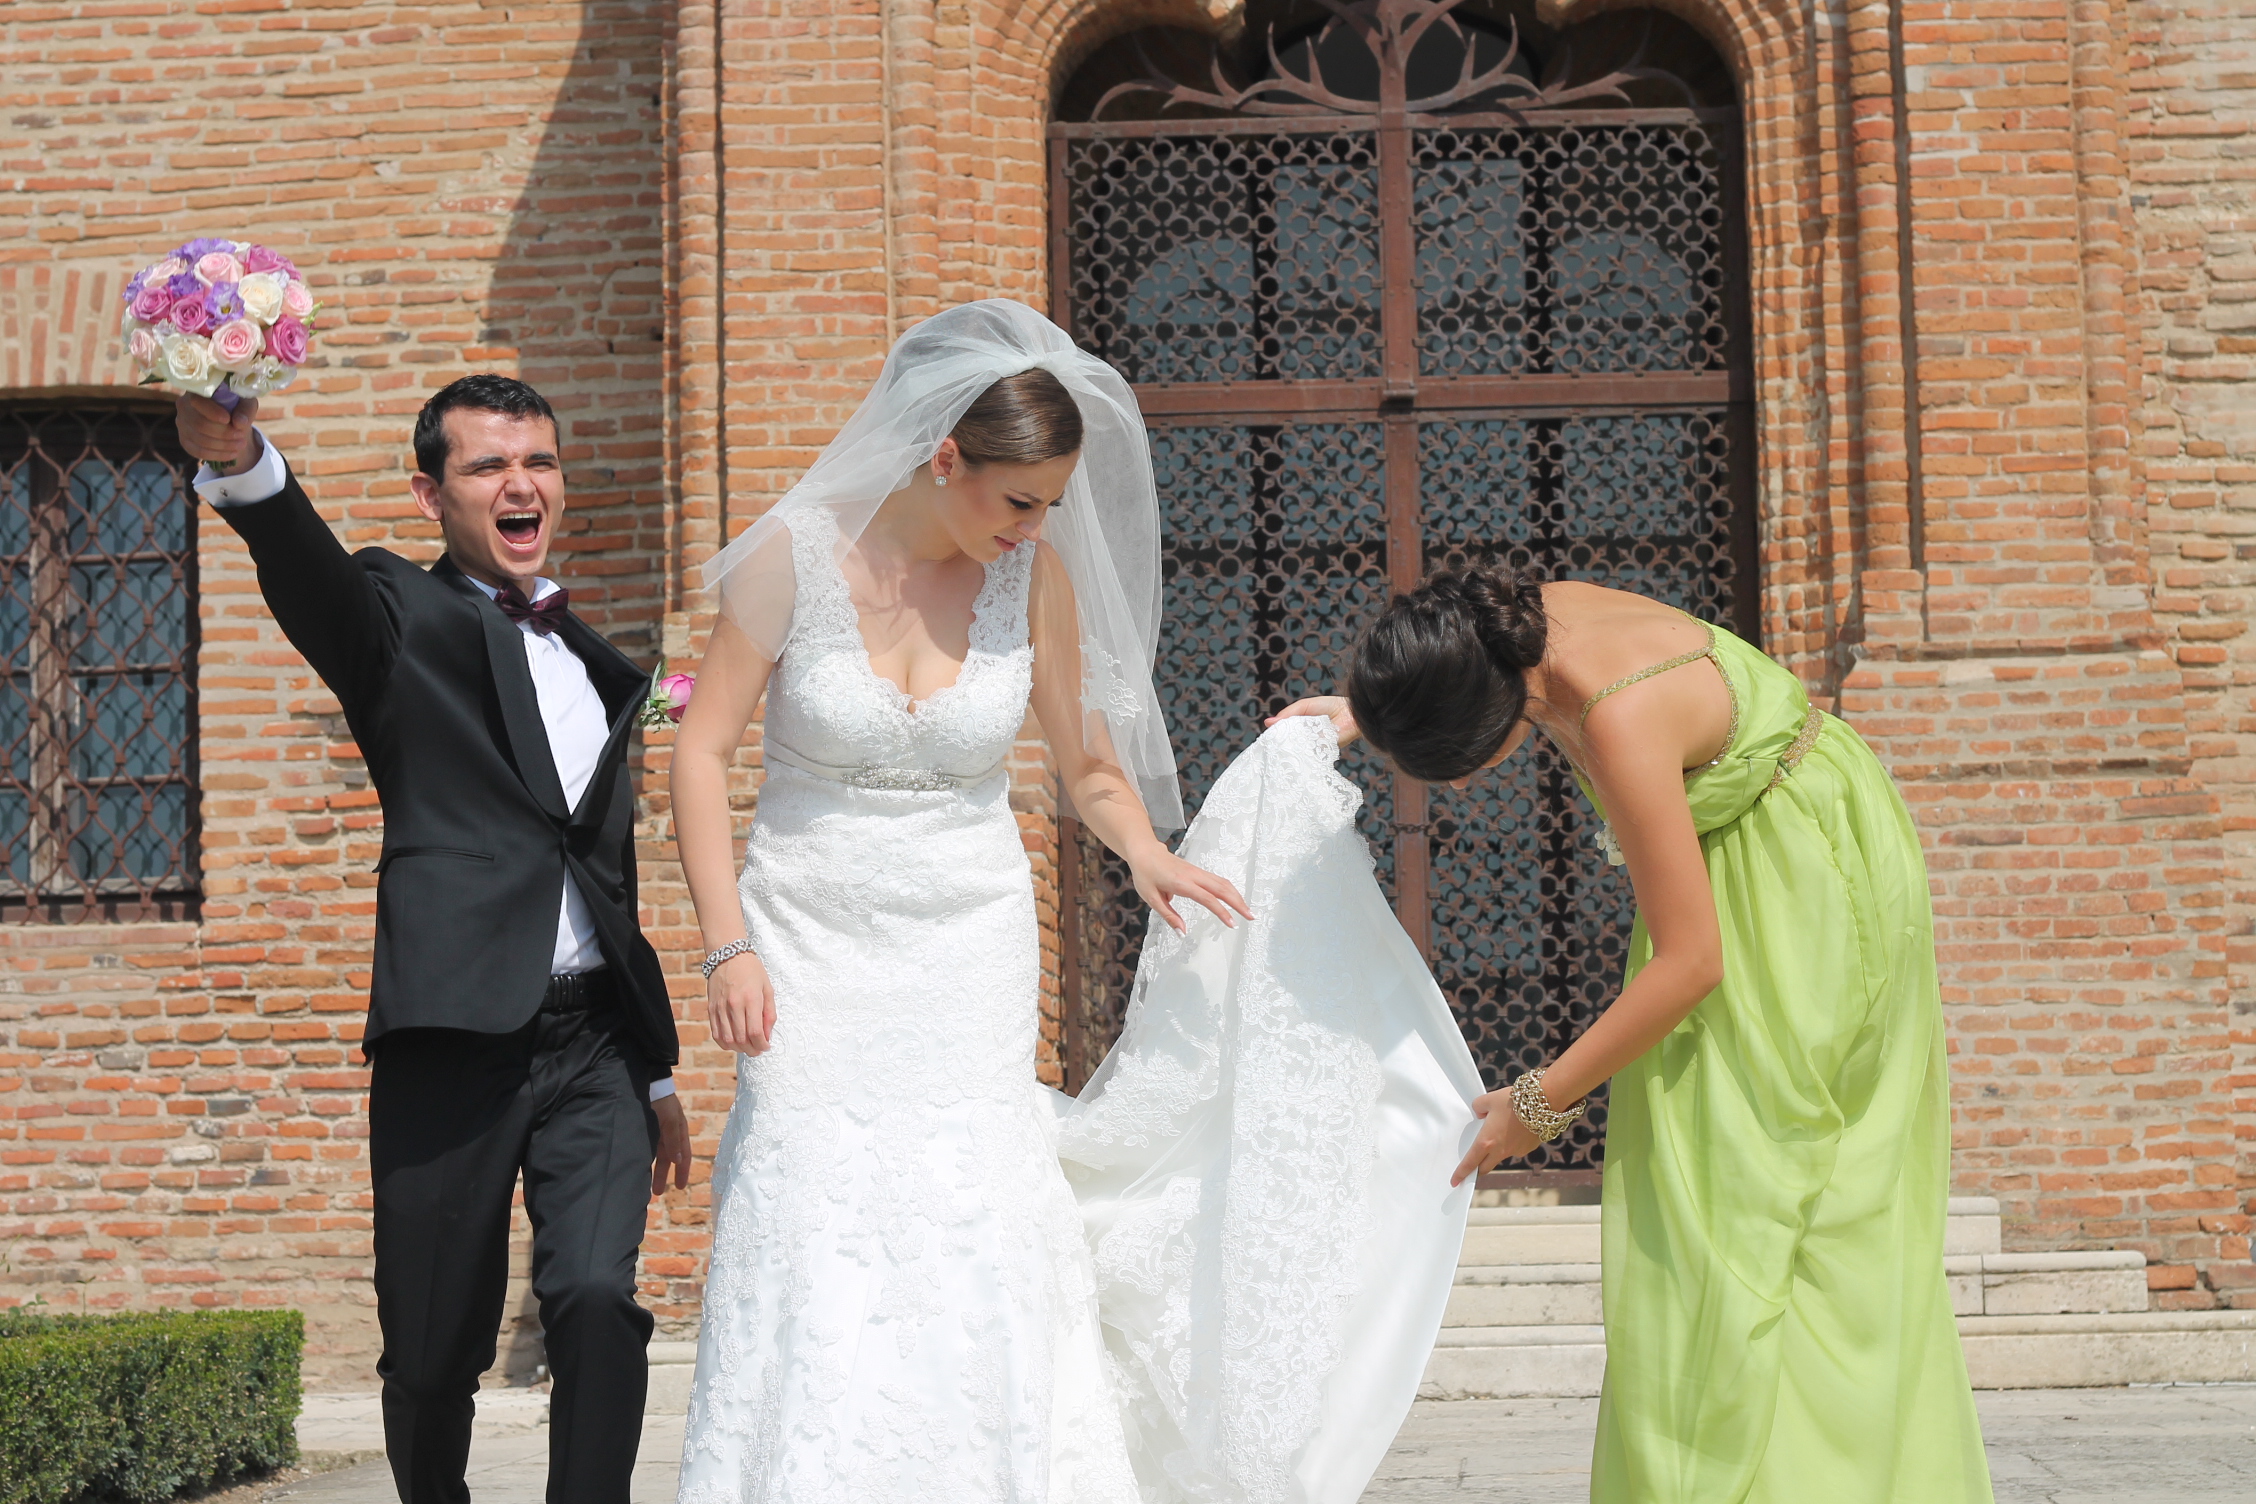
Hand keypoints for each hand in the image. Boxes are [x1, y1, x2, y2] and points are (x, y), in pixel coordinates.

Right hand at [174, 392, 261, 469]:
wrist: (230, 418)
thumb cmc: (237, 405)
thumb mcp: (246, 403)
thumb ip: (245, 410)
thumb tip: (239, 422)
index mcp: (196, 391)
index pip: (197, 401)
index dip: (212, 412)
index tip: (228, 419)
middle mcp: (183, 406)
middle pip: (200, 424)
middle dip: (224, 433)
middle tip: (241, 436)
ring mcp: (181, 423)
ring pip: (199, 440)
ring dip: (223, 445)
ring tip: (241, 445)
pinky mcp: (184, 439)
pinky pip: (197, 451)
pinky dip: (217, 455)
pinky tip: (232, 454)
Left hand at [650, 1091, 691, 1194]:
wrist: (648, 1083)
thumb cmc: (662, 1100)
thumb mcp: (670, 1120)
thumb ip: (673, 1140)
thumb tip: (678, 1160)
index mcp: (679, 1132)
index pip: (683, 1155)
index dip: (682, 1171)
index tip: (680, 1187)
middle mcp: (668, 1134)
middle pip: (667, 1159)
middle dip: (663, 1175)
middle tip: (657, 1192)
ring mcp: (656, 1131)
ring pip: (655, 1155)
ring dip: (652, 1170)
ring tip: (644, 1184)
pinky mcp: (643, 1129)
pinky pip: (645, 1148)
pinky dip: (643, 1159)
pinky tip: (638, 1167)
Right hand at [707, 949, 775, 1055]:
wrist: (728, 955)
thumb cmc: (752, 970)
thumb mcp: (767, 988)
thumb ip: (769, 1013)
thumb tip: (767, 1035)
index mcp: (750, 999)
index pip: (755, 1032)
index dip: (762, 1045)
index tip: (766, 1046)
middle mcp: (734, 1005)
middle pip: (741, 1039)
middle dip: (752, 1050)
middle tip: (758, 1050)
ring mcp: (720, 1008)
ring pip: (727, 1039)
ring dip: (739, 1048)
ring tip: (747, 1047)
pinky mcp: (711, 1009)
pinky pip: (716, 1033)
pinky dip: (725, 1043)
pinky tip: (733, 1042)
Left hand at [1129, 846, 1253, 934]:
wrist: (1144, 851)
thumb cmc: (1145, 874)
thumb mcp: (1151, 898)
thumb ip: (1169, 916)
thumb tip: (1183, 933)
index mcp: (1181, 883)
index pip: (1208, 898)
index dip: (1222, 912)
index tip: (1232, 924)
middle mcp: (1193, 875)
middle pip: (1222, 888)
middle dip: (1239, 903)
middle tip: (1252, 917)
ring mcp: (1197, 871)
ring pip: (1223, 882)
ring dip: (1237, 896)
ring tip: (1247, 911)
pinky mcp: (1198, 871)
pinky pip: (1218, 880)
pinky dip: (1230, 890)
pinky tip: (1235, 899)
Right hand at [1266, 695, 1358, 747]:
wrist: (1351, 713)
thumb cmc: (1330, 706)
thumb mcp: (1304, 706)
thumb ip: (1288, 714)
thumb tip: (1268, 723)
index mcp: (1300, 726)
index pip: (1284, 733)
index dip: (1275, 735)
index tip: (1266, 738)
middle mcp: (1305, 738)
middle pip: (1289, 743)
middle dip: (1281, 743)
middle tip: (1271, 744)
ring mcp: (1313, 746)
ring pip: (1297, 749)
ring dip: (1291, 747)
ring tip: (1281, 746)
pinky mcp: (1321, 753)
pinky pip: (1308, 754)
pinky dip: (1302, 751)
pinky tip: (1296, 748)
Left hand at [1451, 1086, 1540, 1186]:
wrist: (1543, 1102)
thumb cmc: (1512, 1100)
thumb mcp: (1488, 1099)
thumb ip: (1478, 1107)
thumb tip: (1480, 1114)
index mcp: (1486, 1141)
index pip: (1470, 1162)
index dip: (1461, 1173)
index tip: (1454, 1182)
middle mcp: (1501, 1150)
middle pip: (1485, 1166)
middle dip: (1478, 1168)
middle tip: (1473, 1164)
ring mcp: (1516, 1151)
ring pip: (1502, 1155)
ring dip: (1497, 1150)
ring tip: (1500, 1131)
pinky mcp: (1528, 1148)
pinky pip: (1516, 1148)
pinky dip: (1513, 1142)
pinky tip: (1516, 1128)